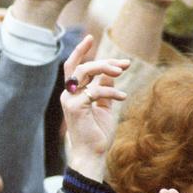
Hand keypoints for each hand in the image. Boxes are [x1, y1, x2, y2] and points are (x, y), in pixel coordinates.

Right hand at [60, 35, 128, 178]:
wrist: (93, 154)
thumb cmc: (98, 133)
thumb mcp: (105, 107)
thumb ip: (105, 89)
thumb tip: (110, 74)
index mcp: (73, 93)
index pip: (73, 66)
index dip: (80, 51)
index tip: (90, 37)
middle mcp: (68, 95)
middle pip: (79, 66)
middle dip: (101, 60)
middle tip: (122, 64)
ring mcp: (70, 101)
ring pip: (84, 72)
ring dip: (104, 68)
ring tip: (122, 71)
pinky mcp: (76, 107)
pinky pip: (95, 91)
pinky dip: (111, 91)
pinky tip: (123, 96)